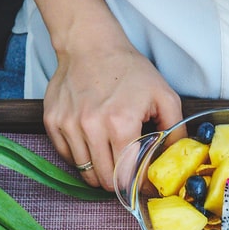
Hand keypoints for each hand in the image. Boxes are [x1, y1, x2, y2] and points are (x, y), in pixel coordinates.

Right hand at [44, 37, 181, 190]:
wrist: (89, 44)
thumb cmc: (129, 69)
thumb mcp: (164, 95)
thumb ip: (174, 130)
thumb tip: (175, 160)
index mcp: (121, 123)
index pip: (128, 175)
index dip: (139, 184)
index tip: (144, 184)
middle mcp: (91, 127)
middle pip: (106, 180)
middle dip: (120, 182)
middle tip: (127, 173)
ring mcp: (68, 125)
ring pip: (85, 173)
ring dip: (100, 172)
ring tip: (111, 158)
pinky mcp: (53, 122)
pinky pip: (67, 157)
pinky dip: (81, 159)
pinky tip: (93, 145)